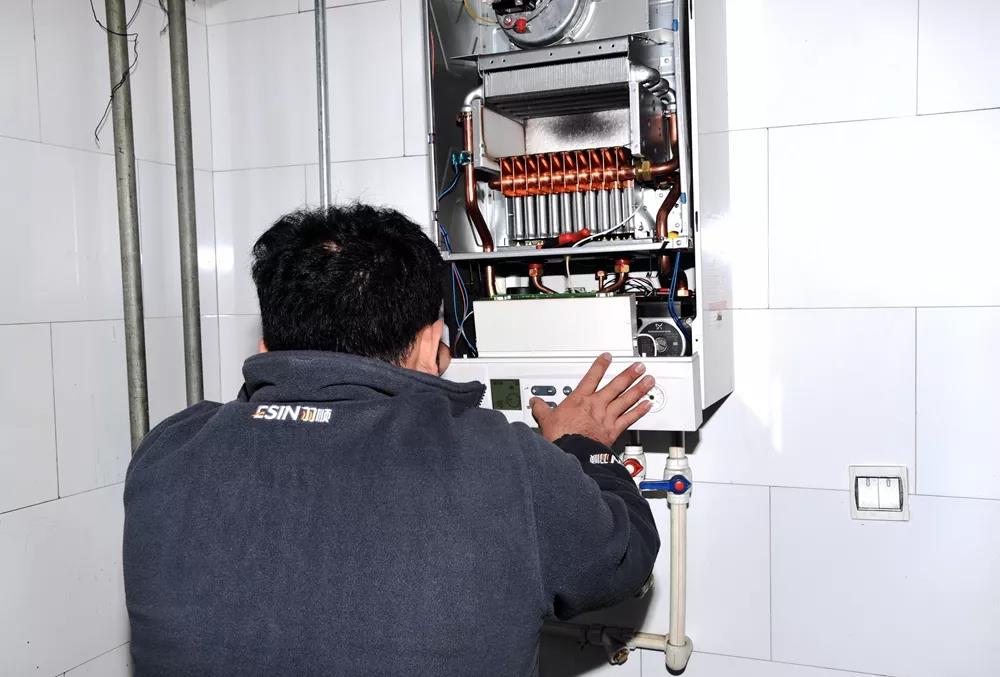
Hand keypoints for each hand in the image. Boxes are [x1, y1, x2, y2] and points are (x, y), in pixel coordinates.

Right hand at [530, 353, 654, 446]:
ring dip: (639, 389)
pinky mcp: (613, 430)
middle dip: (629, 374)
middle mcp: (596, 405)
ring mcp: (607, 417)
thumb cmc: (562, 437)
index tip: (608, 358)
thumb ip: (542, 409)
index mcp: (580, 399)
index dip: (600, 365)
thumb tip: (535, 404)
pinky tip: (647, 404)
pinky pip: (629, 418)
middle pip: (616, 386)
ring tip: (648, 380)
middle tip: (639, 367)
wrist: (573, 452)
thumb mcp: (546, 419)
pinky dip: (639, 411)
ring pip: (626, 399)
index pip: (592, 377)